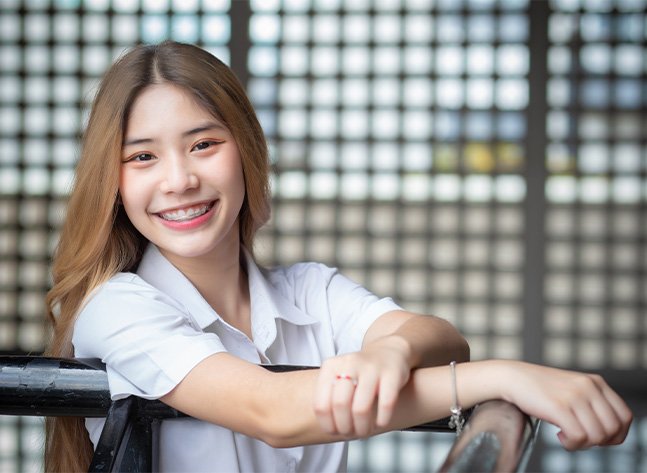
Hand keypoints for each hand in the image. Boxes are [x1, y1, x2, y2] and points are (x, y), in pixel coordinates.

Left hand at [313, 336, 411, 436]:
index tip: (335, 432)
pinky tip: (380, 423)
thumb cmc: (360, 373)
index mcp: (331, 366)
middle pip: (340, 405)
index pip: (320, 404)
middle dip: (345, 427)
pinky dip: (381, 420)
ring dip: (362, 428)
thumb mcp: (339, 377)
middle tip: (351, 433)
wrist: (388, 351)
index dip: (328, 425)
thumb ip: (330, 399)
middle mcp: (349, 364)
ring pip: (361, 408)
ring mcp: (371, 368)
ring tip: (364, 432)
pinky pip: (385, 404)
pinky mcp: (392, 374)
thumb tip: (331, 430)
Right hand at [494, 361, 632, 449]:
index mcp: (595, 382)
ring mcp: (575, 396)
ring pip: (597, 436)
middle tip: (579, 437)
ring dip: (582, 444)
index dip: (616, 434)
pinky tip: (559, 434)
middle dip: (599, 441)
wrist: (512, 377)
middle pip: (613, 429)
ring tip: (566, 435)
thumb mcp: (573, 388)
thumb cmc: (540, 388)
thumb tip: (608, 433)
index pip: (624, 416)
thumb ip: (592, 403)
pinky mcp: (560, 407)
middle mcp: (589, 387)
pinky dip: (571, 444)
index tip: (599, 438)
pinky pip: (579, 437)